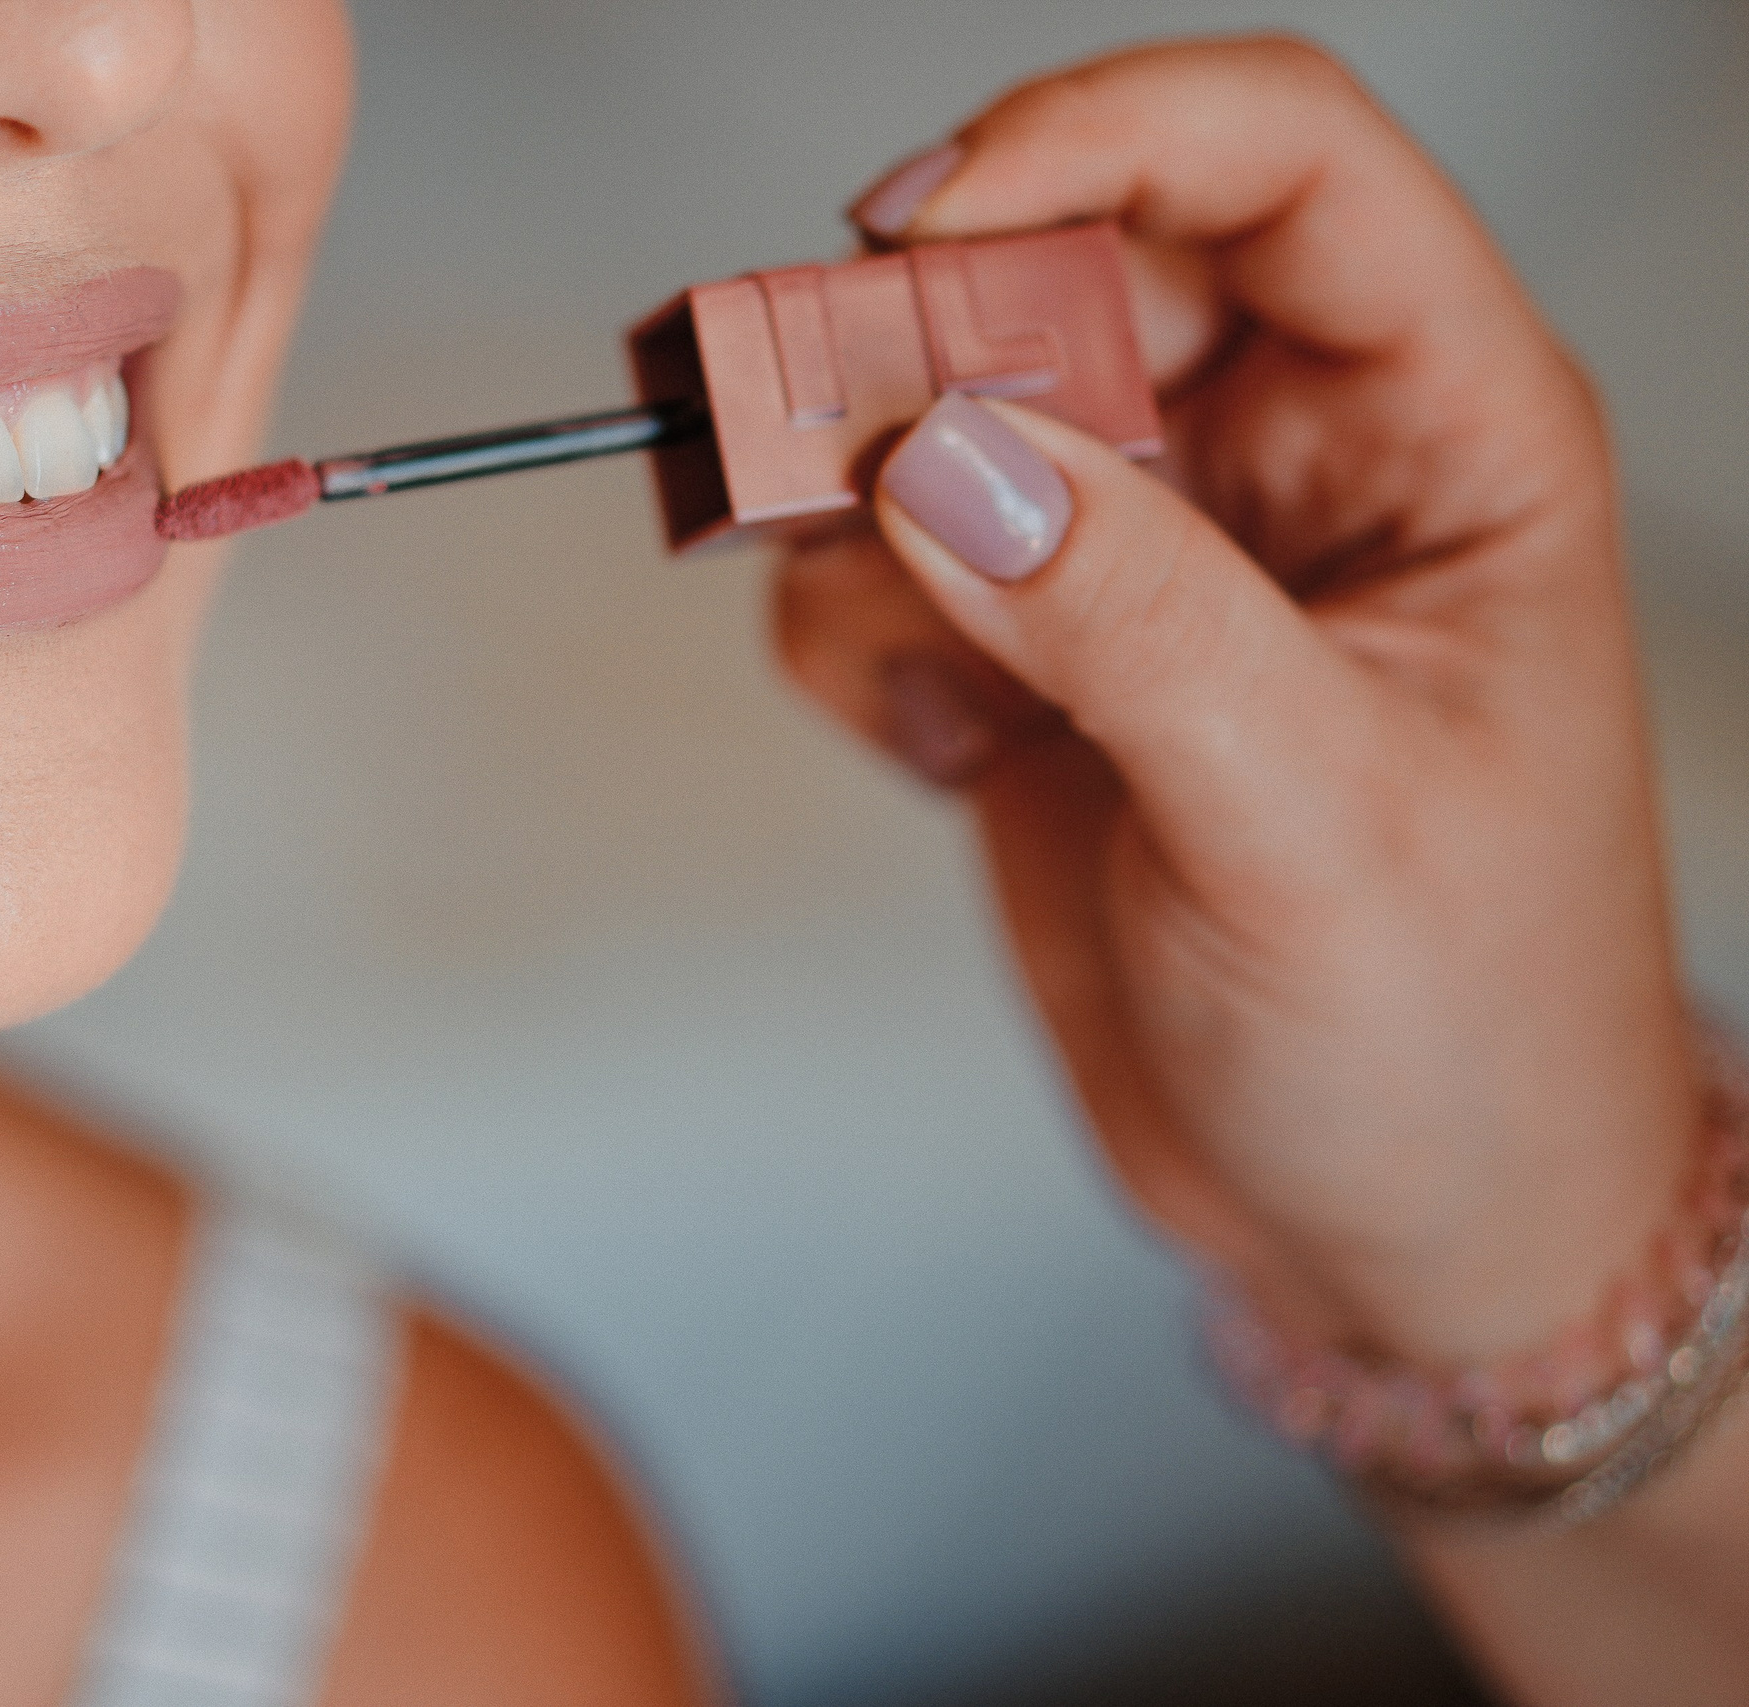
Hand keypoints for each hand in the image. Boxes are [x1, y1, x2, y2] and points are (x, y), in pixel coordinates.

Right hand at [776, 37, 1699, 1366]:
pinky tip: (941, 751)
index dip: (1098, 140)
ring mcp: (1144, 562)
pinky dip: (853, 642)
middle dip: (916, 344)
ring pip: (934, 418)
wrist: (1394, 1232)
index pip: (1280, 169)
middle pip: (1061, 271)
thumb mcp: (1318, 826)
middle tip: (806, 444)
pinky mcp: (1032, 663)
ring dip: (859, 512)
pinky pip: (874, 573)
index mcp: (1437, 434)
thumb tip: (945, 455)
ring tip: (916, 666)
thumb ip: (1134, 621)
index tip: (922, 223)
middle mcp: (1283, 465)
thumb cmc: (1463, 1038)